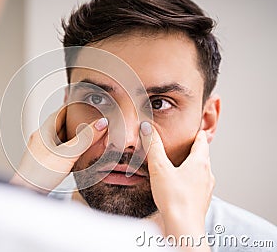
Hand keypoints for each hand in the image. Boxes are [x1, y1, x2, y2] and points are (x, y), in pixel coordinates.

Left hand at [11, 107, 107, 193]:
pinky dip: (71, 151)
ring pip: (61, 139)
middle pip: (62, 125)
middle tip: (91, 122)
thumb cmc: (39, 174)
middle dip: (77, 123)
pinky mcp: (45, 164)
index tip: (85, 105)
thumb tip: (101, 123)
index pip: (60, 112)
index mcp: (44, 132)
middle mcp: (42, 139)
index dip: (74, 107)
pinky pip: (60, 152)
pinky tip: (78, 156)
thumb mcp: (67, 154)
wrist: (26, 194)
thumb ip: (85, 139)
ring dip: (74, 137)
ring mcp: (43, 152)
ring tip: (89, 138)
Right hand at [140, 122, 214, 250]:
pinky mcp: (201, 201)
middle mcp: (207, 174)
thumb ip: (153, 146)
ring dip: (192, 166)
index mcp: (200, 162)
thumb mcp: (159, 168)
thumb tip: (148, 128)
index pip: (202, 142)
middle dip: (194, 149)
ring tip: (180, 164)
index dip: (197, 134)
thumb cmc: (174, 198)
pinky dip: (190, 180)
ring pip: (201, 171)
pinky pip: (198, 185)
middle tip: (185, 144)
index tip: (195, 129)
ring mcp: (206, 189)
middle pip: (202, 156)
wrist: (183, 227)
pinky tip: (179, 185)